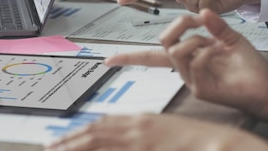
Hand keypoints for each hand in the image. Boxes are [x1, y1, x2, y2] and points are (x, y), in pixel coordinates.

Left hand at [44, 114, 267, 150]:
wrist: (218, 142)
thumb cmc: (192, 140)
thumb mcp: (160, 131)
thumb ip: (139, 134)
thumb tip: (119, 138)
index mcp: (140, 119)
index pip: (102, 123)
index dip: (80, 131)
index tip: (64, 137)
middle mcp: (136, 126)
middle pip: (95, 131)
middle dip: (70, 139)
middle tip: (50, 146)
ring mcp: (141, 138)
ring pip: (99, 140)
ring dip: (76, 146)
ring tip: (57, 150)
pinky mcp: (147, 147)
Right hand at [106, 9, 267, 118]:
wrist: (266, 86)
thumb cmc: (250, 66)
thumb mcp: (232, 37)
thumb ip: (215, 25)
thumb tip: (200, 12)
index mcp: (187, 57)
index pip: (151, 56)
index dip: (129, 57)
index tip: (109, 58)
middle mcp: (185, 69)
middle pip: (162, 46)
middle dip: (175, 27)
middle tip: (193, 20)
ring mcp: (191, 79)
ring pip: (175, 53)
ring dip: (193, 40)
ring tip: (211, 41)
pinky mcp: (200, 89)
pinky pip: (194, 63)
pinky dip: (205, 52)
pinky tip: (217, 53)